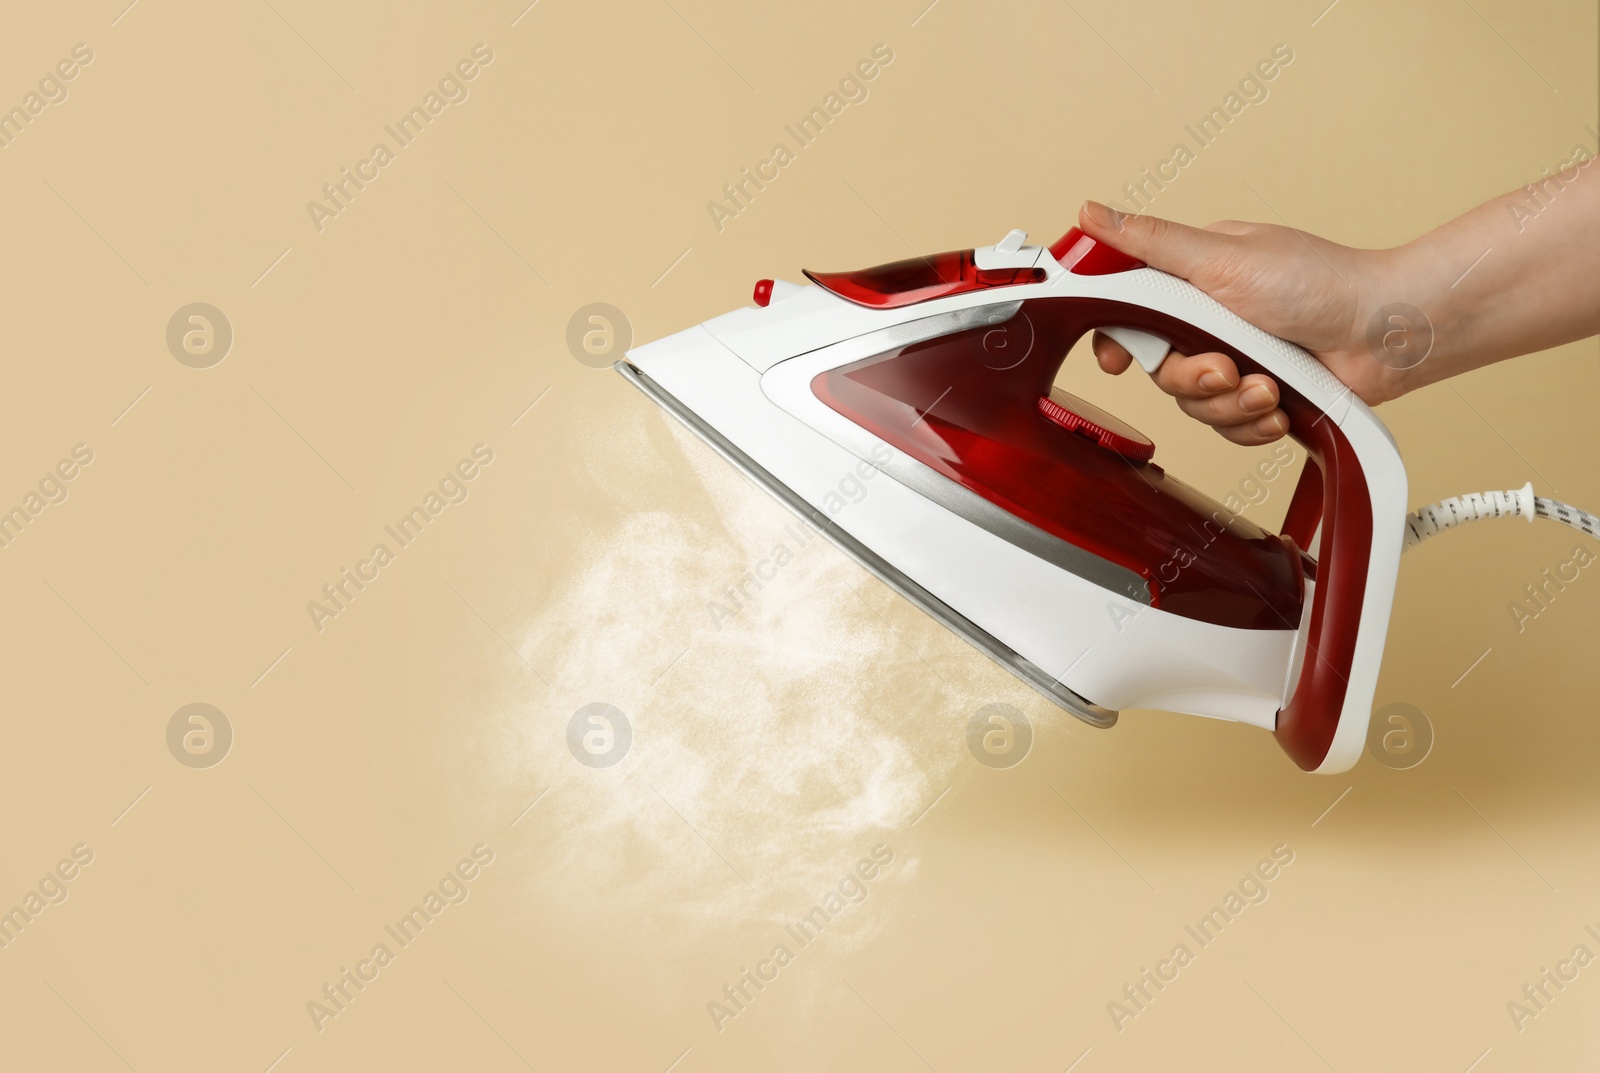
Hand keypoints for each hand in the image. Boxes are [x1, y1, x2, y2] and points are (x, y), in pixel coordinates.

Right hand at [1076, 200, 1404, 444]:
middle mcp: (1209, 319)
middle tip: (1225, 366)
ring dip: (1231, 403)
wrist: (1389, 333)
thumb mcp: (1221, 256)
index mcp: (1193, 278)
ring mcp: (1235, 359)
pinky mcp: (1260, 396)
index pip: (1127, 308)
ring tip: (1269, 386)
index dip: (1116, 338)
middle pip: (1157, 368)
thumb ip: (1149, 242)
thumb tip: (1089, 212)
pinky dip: (1254, 423)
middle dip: (1191, 376)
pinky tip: (1280, 406)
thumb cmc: (1320, 282)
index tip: (1117, 359)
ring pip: (1192, 404)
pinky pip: (1228, 428)